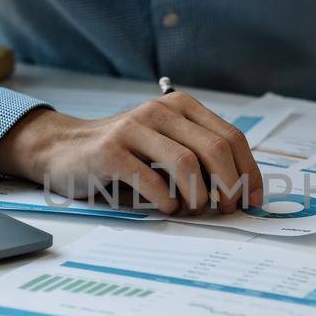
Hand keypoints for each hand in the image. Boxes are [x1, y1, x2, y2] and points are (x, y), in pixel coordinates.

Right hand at [0, 92, 263, 215]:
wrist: (63, 149)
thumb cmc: (123, 153)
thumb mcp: (165, 143)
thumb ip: (198, 155)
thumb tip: (242, 190)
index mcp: (181, 107)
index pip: (231, 137)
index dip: (248, 171)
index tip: (253, 199)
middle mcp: (159, 112)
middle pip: (215, 149)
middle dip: (230, 185)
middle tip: (227, 208)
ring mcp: (133, 129)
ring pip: (187, 163)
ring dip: (199, 195)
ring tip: (194, 208)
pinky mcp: (110, 152)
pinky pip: (151, 180)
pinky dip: (166, 200)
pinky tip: (167, 207)